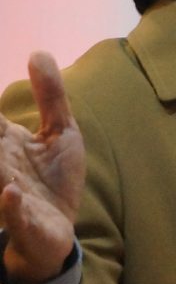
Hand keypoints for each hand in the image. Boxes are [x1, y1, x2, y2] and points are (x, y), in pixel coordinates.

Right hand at [0, 52, 84, 283]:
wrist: (58, 231)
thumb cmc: (55, 179)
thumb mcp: (62, 131)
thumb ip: (50, 95)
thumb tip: (38, 52)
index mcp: (5, 141)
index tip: (0, 122)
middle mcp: (1, 164)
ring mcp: (8, 191)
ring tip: (4, 161)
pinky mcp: (23, 218)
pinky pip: (12, 212)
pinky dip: (10, 203)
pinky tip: (11, 191)